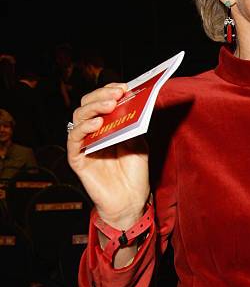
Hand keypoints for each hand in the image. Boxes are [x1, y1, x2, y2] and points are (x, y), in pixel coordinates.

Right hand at [67, 83, 149, 228]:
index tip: (124, 86)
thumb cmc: (135, 172)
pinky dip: (84, 128)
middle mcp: (93, 131)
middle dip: (102, 95)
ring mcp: (83, 144)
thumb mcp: (139, 142)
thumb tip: (134, 100)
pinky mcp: (76, 158)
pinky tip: (96, 124)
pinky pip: (74, 139)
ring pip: (79, 118)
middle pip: (87, 105)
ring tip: (110, 105)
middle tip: (118, 93)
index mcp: (107, 125)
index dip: (110, 90)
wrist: (131, 200)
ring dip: (94, 108)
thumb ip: (133, 123)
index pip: (102, 100)